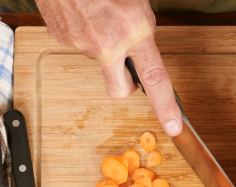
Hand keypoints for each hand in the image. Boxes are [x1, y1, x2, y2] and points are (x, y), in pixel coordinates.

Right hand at [38, 0, 181, 135]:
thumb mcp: (136, 1)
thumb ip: (142, 28)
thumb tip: (142, 42)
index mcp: (134, 30)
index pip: (156, 78)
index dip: (166, 106)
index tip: (173, 125)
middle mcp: (107, 43)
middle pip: (119, 90)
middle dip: (127, 85)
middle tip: (129, 65)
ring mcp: (81, 43)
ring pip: (98, 60)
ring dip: (102, 46)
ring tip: (100, 15)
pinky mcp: (62, 37)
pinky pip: (78, 44)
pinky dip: (83, 33)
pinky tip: (83, 12)